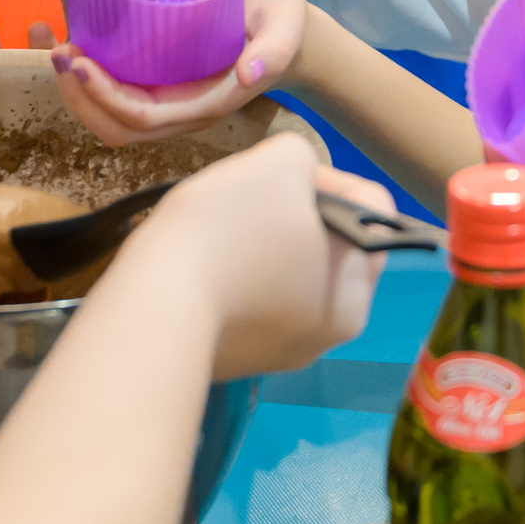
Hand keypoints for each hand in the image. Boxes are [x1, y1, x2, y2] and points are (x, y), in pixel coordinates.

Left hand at [50, 0, 302, 144]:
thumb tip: (250, 74)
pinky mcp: (161, 89)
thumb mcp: (286, 28)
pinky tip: (71, 45)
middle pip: (117, 128)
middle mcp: (182, 113)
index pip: (144, 117)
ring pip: (110, 120)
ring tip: (56, 48)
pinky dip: (86, 80)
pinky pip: (114, 98)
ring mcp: (169, 105)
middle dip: (80, 98)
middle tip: (59, 52)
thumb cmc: (285, 27)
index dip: (106, 97)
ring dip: (76, 92)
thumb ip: (275, 50)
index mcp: (208, 104)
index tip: (79, 62)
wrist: (290, 37)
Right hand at [129, 133, 388, 378]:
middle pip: (332, 247)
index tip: (278, 177)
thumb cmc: (227, 229)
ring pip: (291, 278)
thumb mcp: (278, 162)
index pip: (369, 208)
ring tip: (221, 236)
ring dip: (266, 252)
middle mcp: (335, 328)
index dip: (327, 176)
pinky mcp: (243, 364)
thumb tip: (298, 182)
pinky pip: (255, 308)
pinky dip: (239, 286)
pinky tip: (206, 272)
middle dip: (297, 218)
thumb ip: (303, 159)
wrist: (155, 307)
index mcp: (357, 284)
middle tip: (249, 204)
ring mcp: (288, 353)